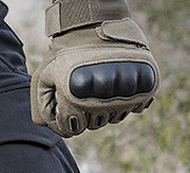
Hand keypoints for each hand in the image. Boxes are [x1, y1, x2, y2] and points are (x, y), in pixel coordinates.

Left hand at [31, 18, 158, 137]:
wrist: (94, 22)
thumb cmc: (65, 52)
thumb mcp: (44, 78)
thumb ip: (43, 110)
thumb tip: (66, 133)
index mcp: (76, 94)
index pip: (71, 128)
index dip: (66, 116)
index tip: (66, 99)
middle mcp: (103, 94)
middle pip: (94, 125)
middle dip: (85, 111)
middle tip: (84, 88)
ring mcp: (127, 89)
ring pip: (114, 118)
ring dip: (106, 106)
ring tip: (99, 83)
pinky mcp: (146, 83)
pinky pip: (136, 108)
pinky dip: (128, 100)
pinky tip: (117, 83)